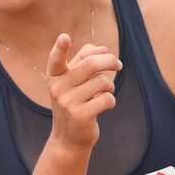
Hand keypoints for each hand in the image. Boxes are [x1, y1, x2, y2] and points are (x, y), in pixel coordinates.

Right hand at [45, 35, 122, 151]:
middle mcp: (57, 88)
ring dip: (110, 86)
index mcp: (55, 76)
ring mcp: (68, 103)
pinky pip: (107, 99)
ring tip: (105, 93)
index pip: (56, 59)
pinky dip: (111, 101)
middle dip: (110, 61)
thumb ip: (84, 60)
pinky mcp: (81, 116)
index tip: (64, 37)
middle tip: (118, 65)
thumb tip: (102, 48)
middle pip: (91, 65)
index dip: (61, 48)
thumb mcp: (73, 81)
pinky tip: (103, 106)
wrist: (68, 137)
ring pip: (103, 82)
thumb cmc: (74, 102)